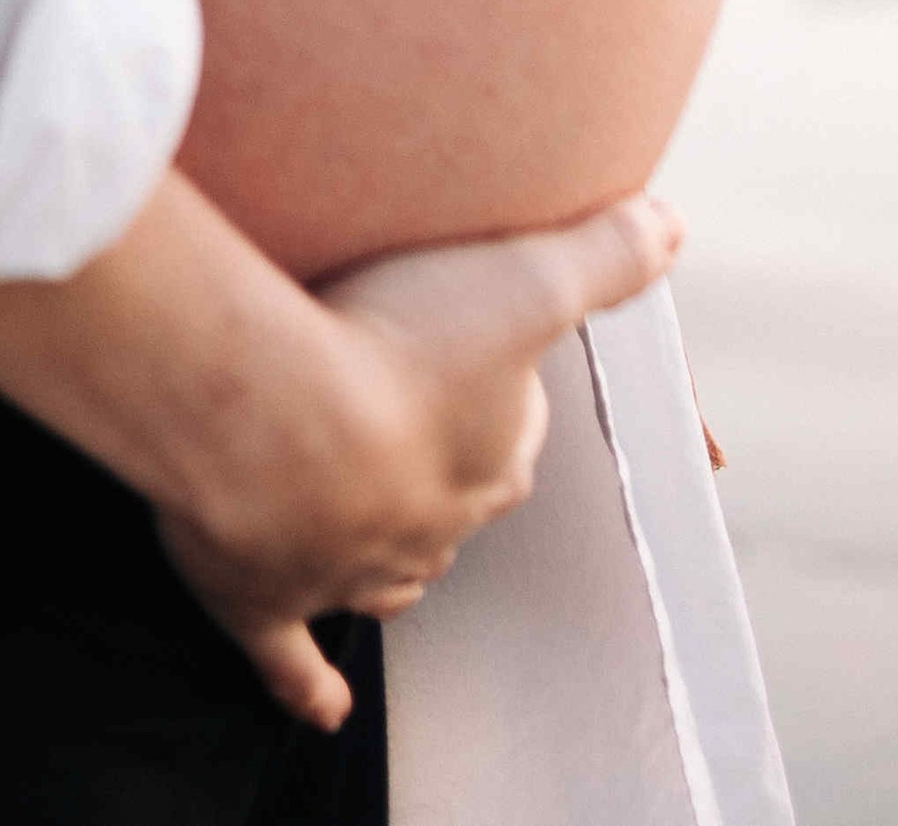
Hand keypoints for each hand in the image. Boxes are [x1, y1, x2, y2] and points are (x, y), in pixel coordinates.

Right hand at [156, 195, 683, 727]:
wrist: (276, 424)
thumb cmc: (397, 347)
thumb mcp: (522, 277)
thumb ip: (602, 253)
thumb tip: (671, 227)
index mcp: (489, 462)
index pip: (512, 430)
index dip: (496, 389)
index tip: (469, 346)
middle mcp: (428, 528)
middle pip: (447, 501)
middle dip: (431, 465)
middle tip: (401, 414)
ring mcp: (345, 570)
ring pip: (387, 576)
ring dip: (382, 551)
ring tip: (373, 521)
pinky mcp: (262, 597)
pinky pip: (290, 660)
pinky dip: (308, 686)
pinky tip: (326, 706)